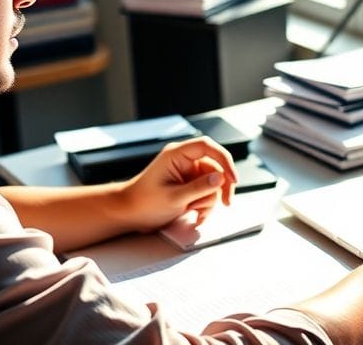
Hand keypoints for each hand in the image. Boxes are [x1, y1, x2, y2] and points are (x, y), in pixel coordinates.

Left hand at [117, 136, 238, 231]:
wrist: (129, 213)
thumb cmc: (144, 202)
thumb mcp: (174, 197)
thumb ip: (199, 188)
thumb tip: (221, 178)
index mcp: (177, 154)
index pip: (207, 147)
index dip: (224, 160)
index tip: (233, 179)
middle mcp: (185, 160)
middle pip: (216, 167)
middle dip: (221, 187)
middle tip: (226, 203)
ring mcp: (188, 173)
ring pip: (214, 183)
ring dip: (210, 201)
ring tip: (196, 214)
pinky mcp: (190, 185)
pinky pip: (207, 192)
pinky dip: (205, 205)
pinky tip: (197, 216)